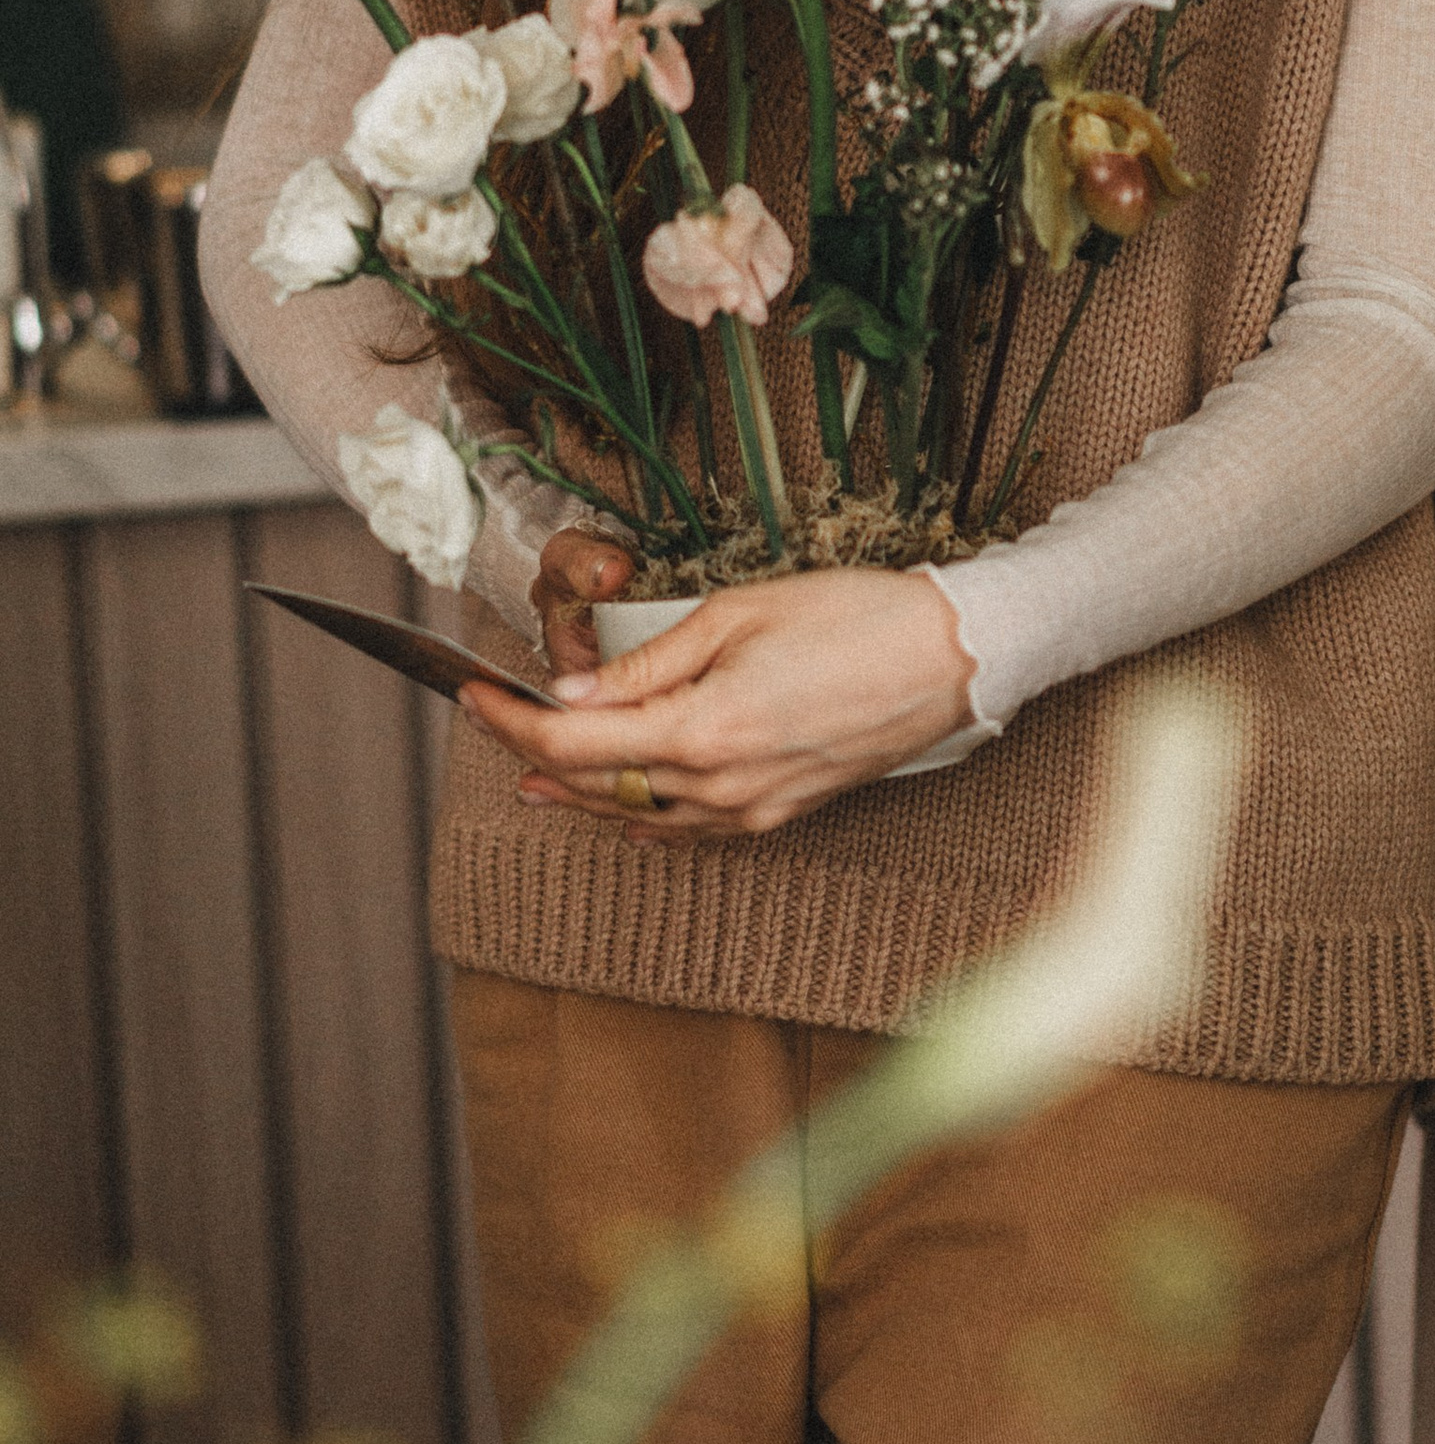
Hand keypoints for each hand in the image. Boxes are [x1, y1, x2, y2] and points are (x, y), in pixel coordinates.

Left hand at [462, 543, 978, 832]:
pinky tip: (624, 807)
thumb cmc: (855, 617)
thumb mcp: (738, 615)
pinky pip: (689, 828)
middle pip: (595, 785)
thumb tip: (574, 696)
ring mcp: (752, 809)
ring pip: (638, 815)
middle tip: (492, 721)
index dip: (509, 722)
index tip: (472, 692)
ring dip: (580, 794)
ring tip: (533, 777)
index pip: (572, 743)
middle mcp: (720, 786)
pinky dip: (642, 816)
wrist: (953, 659)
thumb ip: (648, 665)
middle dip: (533, 755)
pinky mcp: (781, 814)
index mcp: (702, 729)